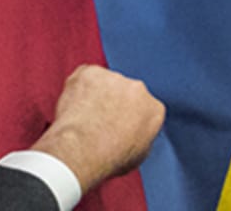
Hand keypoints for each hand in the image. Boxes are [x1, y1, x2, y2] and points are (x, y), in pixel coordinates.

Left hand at [32, 64, 165, 192]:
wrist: (82, 149)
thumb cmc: (108, 157)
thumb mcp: (139, 156)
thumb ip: (142, 136)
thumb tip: (134, 134)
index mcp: (154, 109)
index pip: (145, 107)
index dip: (131, 116)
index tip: (120, 124)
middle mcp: (138, 89)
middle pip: (127, 91)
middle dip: (115, 102)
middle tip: (101, 120)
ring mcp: (114, 78)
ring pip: (106, 82)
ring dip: (98, 94)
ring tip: (86, 116)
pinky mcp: (90, 73)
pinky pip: (85, 76)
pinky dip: (80, 87)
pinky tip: (76, 106)